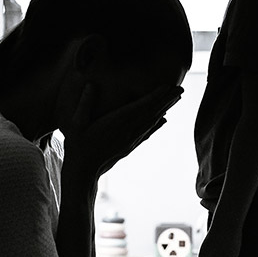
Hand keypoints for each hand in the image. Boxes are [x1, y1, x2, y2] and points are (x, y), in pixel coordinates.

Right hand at [64, 83, 181, 176]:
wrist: (83, 172)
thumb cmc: (77, 146)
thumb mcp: (76, 123)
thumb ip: (85, 103)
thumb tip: (91, 84)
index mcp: (117, 122)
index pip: (141, 106)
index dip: (155, 95)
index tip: (168, 86)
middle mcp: (128, 130)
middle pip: (151, 112)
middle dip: (167, 100)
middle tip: (181, 89)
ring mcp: (130, 139)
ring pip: (152, 122)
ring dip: (164, 109)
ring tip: (176, 99)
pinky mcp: (129, 146)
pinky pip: (146, 133)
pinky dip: (156, 125)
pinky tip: (163, 121)